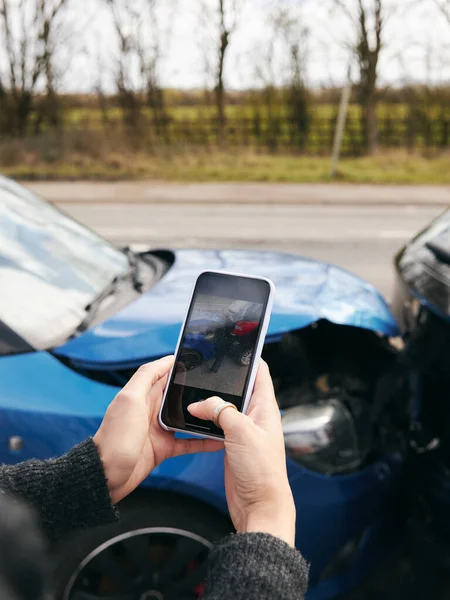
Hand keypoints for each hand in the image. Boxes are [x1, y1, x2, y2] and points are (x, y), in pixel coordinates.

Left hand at [94, 356, 221, 503]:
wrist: (107, 476)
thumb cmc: (116, 437)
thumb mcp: (129, 399)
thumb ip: (146, 376)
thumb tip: (167, 359)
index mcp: (143, 394)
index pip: (165, 374)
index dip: (181, 367)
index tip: (202, 362)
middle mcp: (152, 409)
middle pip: (180, 395)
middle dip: (198, 391)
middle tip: (220, 388)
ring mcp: (159, 429)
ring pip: (187, 418)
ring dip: (203, 416)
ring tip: (223, 413)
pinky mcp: (164, 448)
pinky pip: (189, 442)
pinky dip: (203, 442)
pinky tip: (218, 441)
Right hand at [188, 360, 295, 546]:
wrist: (259, 504)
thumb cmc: (261, 469)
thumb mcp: (241, 431)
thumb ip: (221, 411)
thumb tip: (200, 404)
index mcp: (265, 407)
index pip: (260, 372)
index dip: (249, 357)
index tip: (234, 345)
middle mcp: (256, 416)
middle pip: (239, 388)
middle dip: (223, 379)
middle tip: (204, 369)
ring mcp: (244, 430)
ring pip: (226, 406)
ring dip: (211, 400)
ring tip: (194, 391)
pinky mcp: (232, 444)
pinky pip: (218, 424)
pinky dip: (206, 419)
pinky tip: (194, 417)